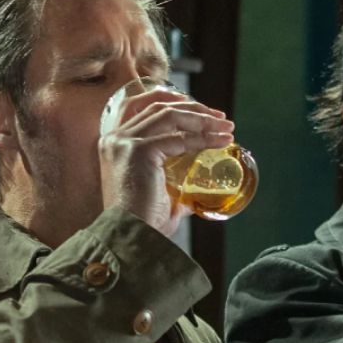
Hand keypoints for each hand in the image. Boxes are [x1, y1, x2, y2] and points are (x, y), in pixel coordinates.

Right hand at [99, 83, 233, 238]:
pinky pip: (179, 139)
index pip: (146, 108)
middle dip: (194, 108)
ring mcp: (125, 142)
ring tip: (226, 127)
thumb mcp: (159, 193)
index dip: (178, 105)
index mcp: (116, 143)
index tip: (205, 115)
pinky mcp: (140, 151)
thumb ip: (176, 184)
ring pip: (170, 115)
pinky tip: (222, 142)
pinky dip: (204, 138)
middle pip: (159, 106)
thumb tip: (201, 186)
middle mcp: (116, 138)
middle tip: (221, 119)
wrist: (130, 237)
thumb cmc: (144, 222)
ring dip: (202, 119)